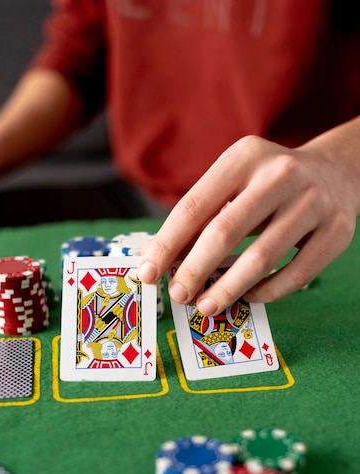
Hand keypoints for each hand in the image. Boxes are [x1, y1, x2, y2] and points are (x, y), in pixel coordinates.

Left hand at [138, 134, 357, 314]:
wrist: (335, 172)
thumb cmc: (268, 185)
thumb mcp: (234, 183)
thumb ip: (200, 216)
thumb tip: (157, 258)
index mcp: (244, 157)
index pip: (194, 206)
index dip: (166, 244)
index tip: (148, 273)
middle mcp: (280, 174)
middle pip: (224, 232)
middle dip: (193, 271)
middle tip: (178, 295)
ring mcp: (313, 202)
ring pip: (261, 259)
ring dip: (227, 289)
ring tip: (206, 306)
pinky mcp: (337, 231)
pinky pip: (296, 275)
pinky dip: (266, 292)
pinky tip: (248, 297)